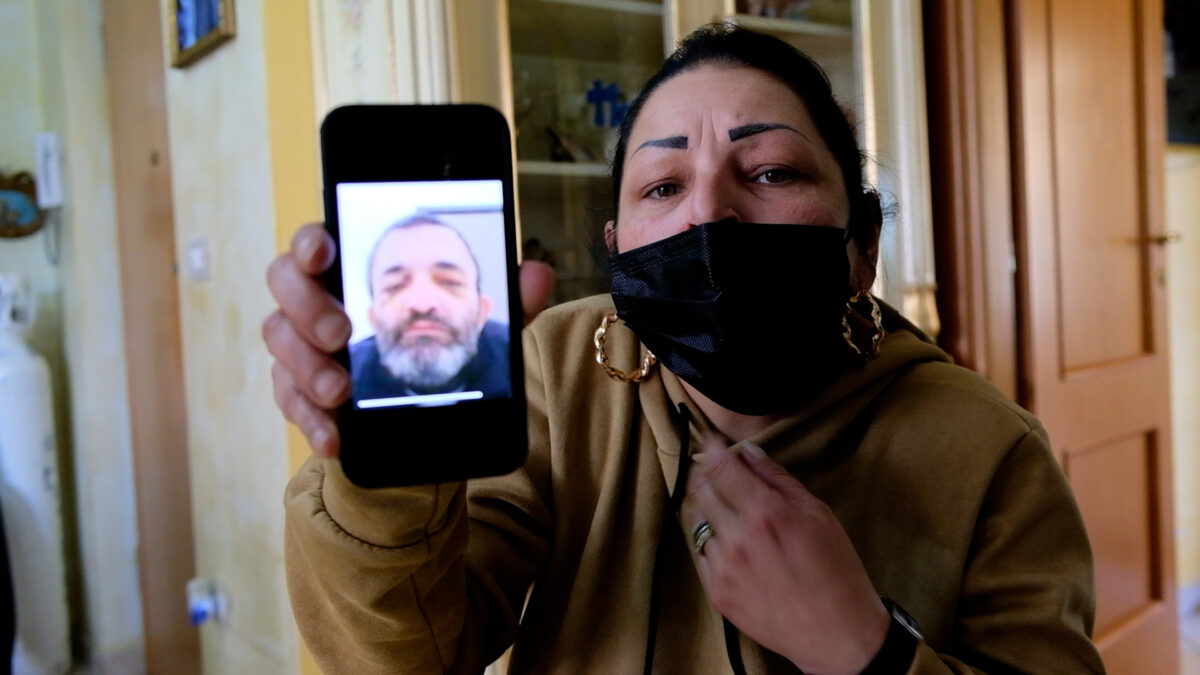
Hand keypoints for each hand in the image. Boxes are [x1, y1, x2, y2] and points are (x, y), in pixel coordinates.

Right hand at [263, 223, 558, 458]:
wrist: (417, 412)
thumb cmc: (437, 345)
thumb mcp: (474, 324)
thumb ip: (505, 299)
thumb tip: (537, 274)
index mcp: (349, 267)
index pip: (315, 240)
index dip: (310, 241)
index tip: (325, 252)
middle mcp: (315, 299)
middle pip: (285, 284)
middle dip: (308, 307)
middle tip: (342, 332)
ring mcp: (301, 346)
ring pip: (281, 343)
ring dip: (308, 366)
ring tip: (341, 391)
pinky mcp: (298, 392)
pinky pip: (290, 403)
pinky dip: (311, 422)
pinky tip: (334, 437)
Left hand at [680, 435, 889, 673]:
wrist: (836, 634)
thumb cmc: (836, 570)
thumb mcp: (817, 514)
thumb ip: (779, 480)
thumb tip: (749, 453)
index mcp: (765, 512)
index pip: (721, 467)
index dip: (712, 448)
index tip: (711, 441)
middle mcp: (737, 537)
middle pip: (701, 490)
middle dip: (706, 475)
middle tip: (717, 472)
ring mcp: (723, 567)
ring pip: (697, 522)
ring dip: (709, 510)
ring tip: (728, 512)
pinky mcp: (716, 593)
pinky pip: (700, 554)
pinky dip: (710, 543)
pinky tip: (731, 546)